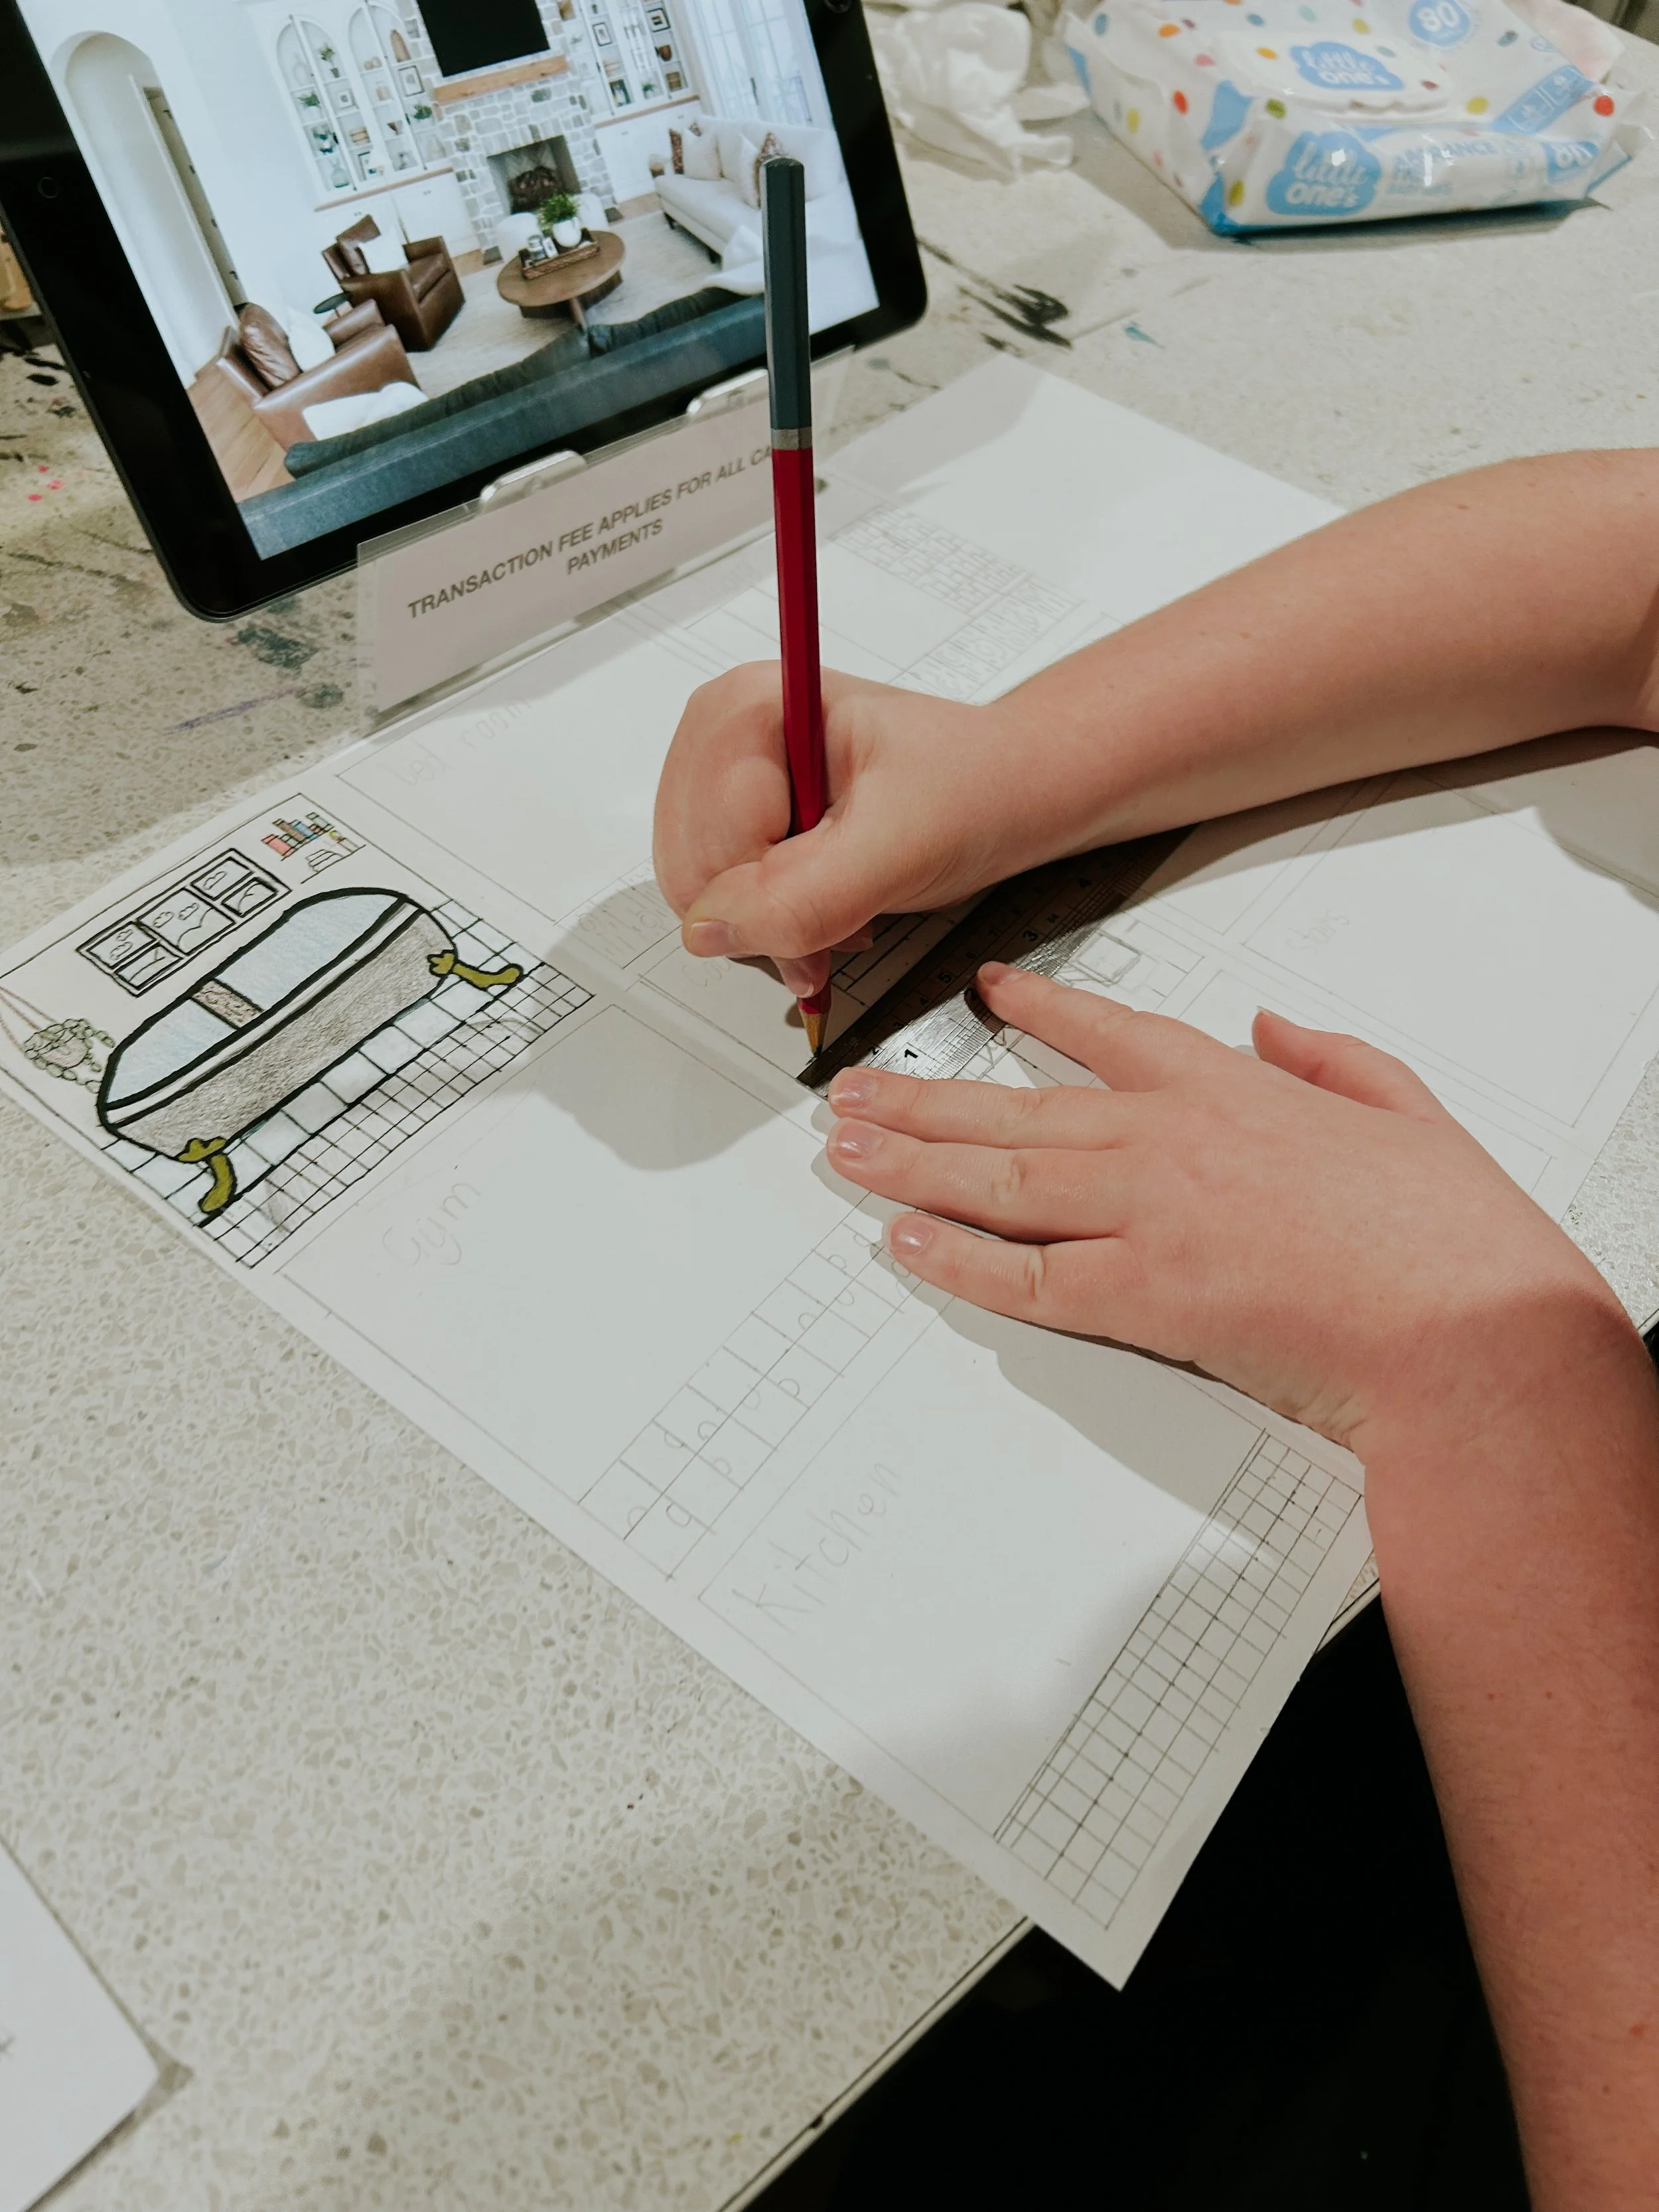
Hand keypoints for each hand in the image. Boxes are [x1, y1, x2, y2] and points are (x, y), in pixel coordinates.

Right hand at [652, 664, 1064, 999]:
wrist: (1009, 788)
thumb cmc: (972, 789)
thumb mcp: (898, 848)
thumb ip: (801, 895)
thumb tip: (707, 930)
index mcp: (748, 706)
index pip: (711, 839)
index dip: (772, 896)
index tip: (847, 908)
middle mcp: (719, 732)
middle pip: (690, 866)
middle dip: (768, 913)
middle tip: (849, 912)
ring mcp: (721, 775)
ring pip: (698, 891)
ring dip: (771, 922)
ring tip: (845, 902)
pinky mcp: (736, 814)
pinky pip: (718, 895)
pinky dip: (771, 919)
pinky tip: (825, 901)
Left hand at [823, 963, 1626, 1457]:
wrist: (1472, 1330)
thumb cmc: (1451, 1236)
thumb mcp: (1405, 1107)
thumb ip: (1329, 1055)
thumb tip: (1273, 1025)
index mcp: (1231, 1088)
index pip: (1109, 1033)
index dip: (1038, 1012)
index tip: (988, 993)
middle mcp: (1170, 1140)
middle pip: (1016, 1110)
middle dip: (923, 1099)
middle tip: (857, 1089)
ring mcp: (1150, 1218)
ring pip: (998, 1182)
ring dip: (910, 1165)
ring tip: (846, 1151)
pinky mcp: (1144, 1299)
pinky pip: (1023, 1278)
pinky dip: (955, 1259)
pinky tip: (903, 1242)